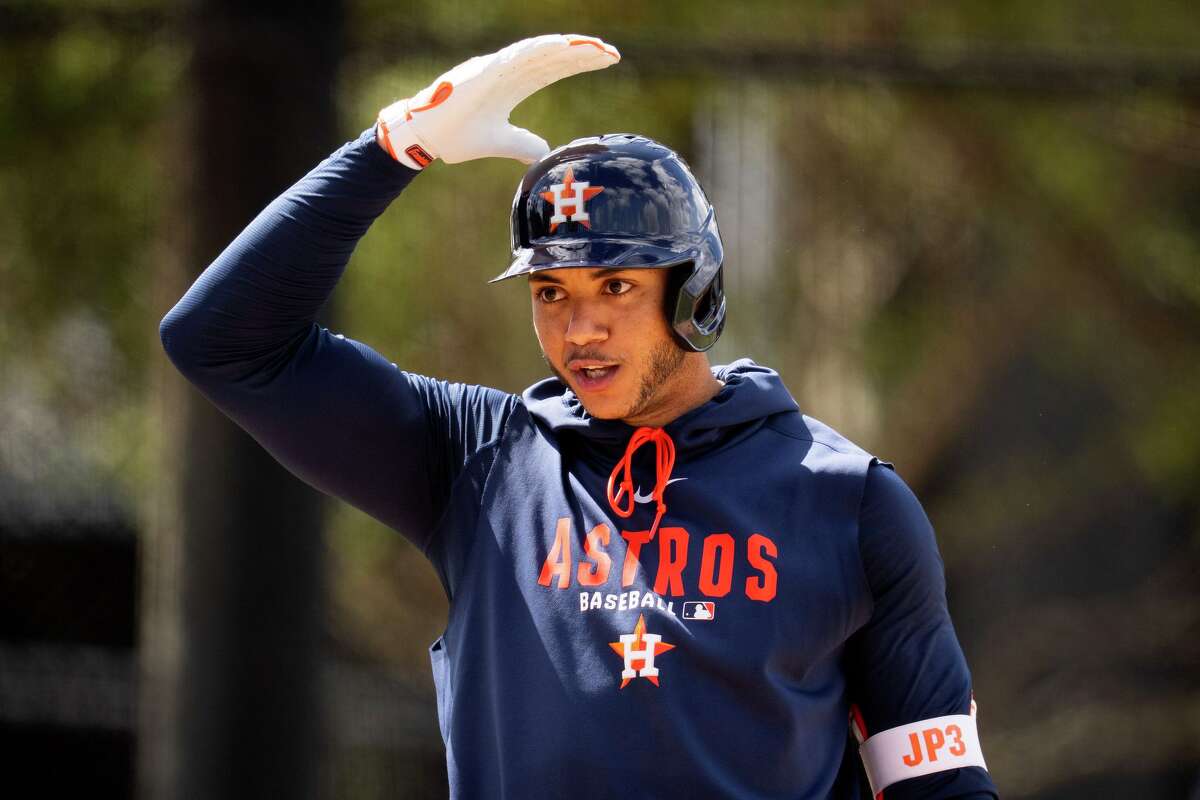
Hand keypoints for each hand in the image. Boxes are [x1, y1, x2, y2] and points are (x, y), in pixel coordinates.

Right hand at [376, 34, 619, 169]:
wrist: (425, 138)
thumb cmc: (456, 136)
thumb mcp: (499, 142)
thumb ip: (522, 144)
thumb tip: (544, 152)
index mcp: (512, 84)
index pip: (553, 69)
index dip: (579, 64)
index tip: (608, 62)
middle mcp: (507, 71)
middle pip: (552, 57)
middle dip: (582, 54)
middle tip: (612, 53)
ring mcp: (495, 68)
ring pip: (538, 52)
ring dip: (567, 48)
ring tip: (595, 48)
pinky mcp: (483, 71)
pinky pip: (515, 55)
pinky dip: (539, 49)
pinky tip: (562, 45)